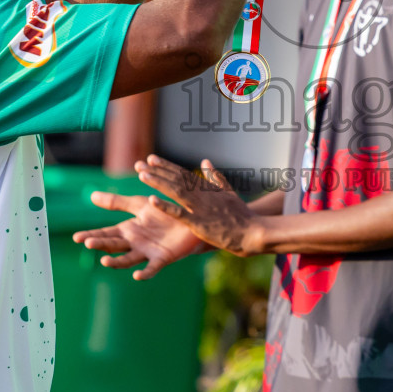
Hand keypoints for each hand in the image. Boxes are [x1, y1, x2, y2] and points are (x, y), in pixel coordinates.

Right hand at [74, 190, 206, 279]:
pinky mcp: (162, 258)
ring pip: (128, 259)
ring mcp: (147, 252)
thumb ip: (117, 202)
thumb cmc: (163, 213)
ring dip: (116, 262)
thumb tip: (91, 195)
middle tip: (87, 243)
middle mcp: (134, 243)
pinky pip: (152, 267)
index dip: (91, 235)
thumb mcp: (138, 205)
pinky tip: (137, 275)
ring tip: (105, 261)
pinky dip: (145, 273)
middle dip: (101, 245)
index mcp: (127, 230)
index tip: (76, 237)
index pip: (105, 233)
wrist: (190, 220)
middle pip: (114, 245)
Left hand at [135, 156, 262, 254]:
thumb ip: (215, 177)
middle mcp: (202, 195)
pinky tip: (151, 201)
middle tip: (141, 163)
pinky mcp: (198, 223)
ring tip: (142, 175)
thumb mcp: (229, 192)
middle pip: (175, 180)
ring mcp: (200, 208)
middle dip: (157, 171)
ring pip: (175, 192)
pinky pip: (179, 214)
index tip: (152, 159)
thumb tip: (205, 161)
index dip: (166, 166)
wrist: (251, 232)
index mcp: (207, 188)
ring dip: (158, 183)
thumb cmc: (241, 215)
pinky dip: (165, 207)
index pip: (182, 174)